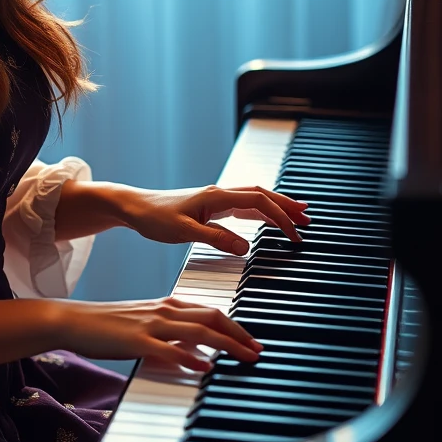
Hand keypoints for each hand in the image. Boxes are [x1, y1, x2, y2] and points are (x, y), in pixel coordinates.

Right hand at [57, 295, 262, 370]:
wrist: (75, 320)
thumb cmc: (109, 324)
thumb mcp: (146, 323)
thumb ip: (171, 332)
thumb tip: (197, 347)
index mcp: (167, 304)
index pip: (210, 310)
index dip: (235, 325)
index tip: (252, 339)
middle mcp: (163, 310)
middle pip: (211, 316)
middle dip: (239, 333)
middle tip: (257, 349)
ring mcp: (150, 324)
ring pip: (197, 329)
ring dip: (225, 343)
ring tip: (244, 356)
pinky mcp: (137, 341)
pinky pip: (169, 348)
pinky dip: (190, 357)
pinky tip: (204, 366)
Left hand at [117, 184, 309, 255]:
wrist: (133, 208)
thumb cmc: (153, 218)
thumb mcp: (183, 232)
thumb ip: (215, 239)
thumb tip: (247, 247)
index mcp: (216, 197)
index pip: (258, 201)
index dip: (279, 216)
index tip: (295, 234)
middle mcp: (218, 194)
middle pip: (262, 194)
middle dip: (286, 206)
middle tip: (308, 219)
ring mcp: (215, 199)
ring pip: (254, 197)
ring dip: (276, 205)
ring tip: (297, 215)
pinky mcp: (209, 206)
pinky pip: (243, 204)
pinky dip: (260, 209)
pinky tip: (266, 217)